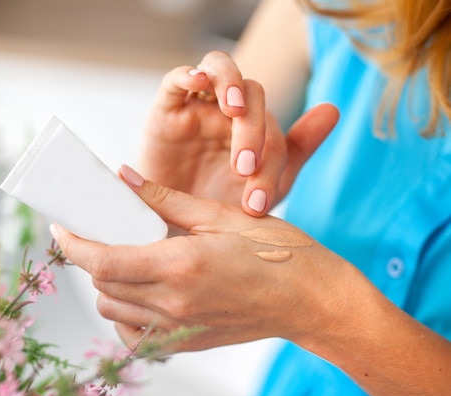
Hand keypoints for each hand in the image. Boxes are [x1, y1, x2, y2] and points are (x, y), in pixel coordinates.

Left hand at [51, 166, 354, 352]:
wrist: (311, 301)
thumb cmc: (276, 252)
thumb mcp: (219, 216)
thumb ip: (165, 199)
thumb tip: (123, 177)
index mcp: (179, 266)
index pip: (101, 262)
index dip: (71, 244)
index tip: (60, 227)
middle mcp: (173, 304)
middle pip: (101, 286)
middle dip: (89, 258)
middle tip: (99, 233)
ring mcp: (179, 328)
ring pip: (113, 312)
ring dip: (107, 284)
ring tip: (123, 258)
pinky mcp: (187, 343)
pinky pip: (136, 335)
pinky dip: (126, 314)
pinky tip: (143, 291)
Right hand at [139, 50, 338, 215]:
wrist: (171, 223)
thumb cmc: (215, 202)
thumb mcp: (260, 185)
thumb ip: (298, 147)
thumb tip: (333, 109)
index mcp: (255, 128)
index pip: (272, 130)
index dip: (269, 166)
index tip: (256, 204)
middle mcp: (227, 111)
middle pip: (251, 95)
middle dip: (252, 131)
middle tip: (244, 168)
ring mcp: (198, 107)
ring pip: (219, 69)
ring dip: (231, 84)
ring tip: (234, 111)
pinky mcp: (165, 109)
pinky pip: (176, 80)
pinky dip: (187, 74)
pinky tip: (198, 81)